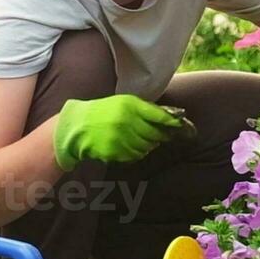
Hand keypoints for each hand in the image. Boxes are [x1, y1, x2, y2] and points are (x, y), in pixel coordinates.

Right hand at [52, 94, 185, 170]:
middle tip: (160, 135)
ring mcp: (121, 137)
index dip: (173, 123)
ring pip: (147, 147)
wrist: (77, 125)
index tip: (182, 126)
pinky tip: (127, 146)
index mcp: (130, 105)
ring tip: (137, 138)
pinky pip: (135, 156)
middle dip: (160, 136)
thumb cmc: (104, 112)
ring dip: (147, 145)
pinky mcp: (115, 151)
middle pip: (156, 134)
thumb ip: (146, 109)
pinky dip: (136, 153)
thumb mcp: (123, 103)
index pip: (159, 115)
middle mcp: (127, 121)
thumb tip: (174, 117)